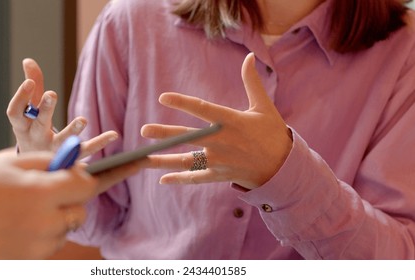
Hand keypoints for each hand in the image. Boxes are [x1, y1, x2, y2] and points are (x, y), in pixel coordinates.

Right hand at [0, 152, 141, 258]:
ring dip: (59, 216)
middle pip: (81, 209)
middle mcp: (45, 222)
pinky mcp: (30, 260)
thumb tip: (75, 163)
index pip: (87, 184)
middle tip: (55, 190)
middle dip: (74, 198)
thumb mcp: (12, 164)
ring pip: (67, 228)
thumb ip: (49, 162)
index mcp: (43, 193)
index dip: (86, 177)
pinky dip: (46, 233)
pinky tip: (22, 224)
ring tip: (30, 208)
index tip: (85, 175)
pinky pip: (52, 244)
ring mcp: (38, 245)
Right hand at [7, 58, 117, 157]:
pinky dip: (100, 142)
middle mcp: (36, 138)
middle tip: (52, 93)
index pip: (16, 112)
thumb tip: (28, 60)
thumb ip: (32, 86)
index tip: (29, 83)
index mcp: (23, 126)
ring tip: (83, 119)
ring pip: (62, 141)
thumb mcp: (29, 110)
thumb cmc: (33, 129)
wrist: (36, 166)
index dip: (21, 97)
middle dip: (45, 109)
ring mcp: (53, 150)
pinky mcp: (70, 158)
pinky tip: (113, 134)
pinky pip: (86, 151)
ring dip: (72, 130)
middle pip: (40, 124)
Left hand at [141, 53, 291, 188]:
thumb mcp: (264, 106)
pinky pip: (196, 178)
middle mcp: (222, 141)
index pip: (203, 109)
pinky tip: (162, 179)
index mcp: (231, 121)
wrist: (283, 167)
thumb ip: (251, 82)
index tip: (163, 97)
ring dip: (164, 160)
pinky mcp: (220, 174)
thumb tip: (249, 57)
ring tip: (144, 158)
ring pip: (187, 161)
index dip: (182, 103)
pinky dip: (179, 179)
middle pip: (188, 137)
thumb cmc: (272, 133)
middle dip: (165, 133)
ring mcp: (220, 160)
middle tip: (144, 130)